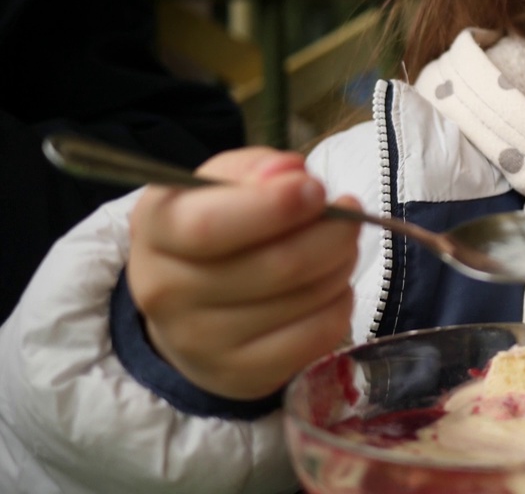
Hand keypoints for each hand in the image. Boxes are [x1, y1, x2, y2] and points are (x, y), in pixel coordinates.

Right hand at [126, 147, 359, 399]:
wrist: (189, 302)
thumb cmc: (219, 226)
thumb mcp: (225, 182)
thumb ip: (256, 169)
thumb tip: (290, 173)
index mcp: (155, 228)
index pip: (208, 227)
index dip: (274, 208)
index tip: (317, 190)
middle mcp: (165, 291)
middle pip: (274, 266)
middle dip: (331, 235)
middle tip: (349, 215)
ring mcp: (200, 343)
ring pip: (303, 301)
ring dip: (340, 266)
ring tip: (341, 247)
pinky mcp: (240, 375)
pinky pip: (315, 339)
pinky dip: (340, 306)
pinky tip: (333, 288)